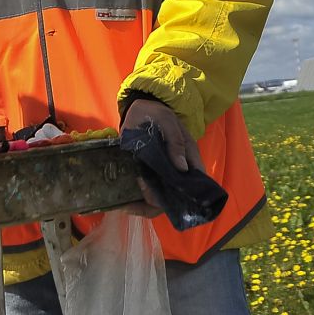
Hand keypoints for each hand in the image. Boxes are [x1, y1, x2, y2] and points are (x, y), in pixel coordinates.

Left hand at [120, 94, 197, 215]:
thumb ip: (175, 142)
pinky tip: (121, 201)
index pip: (192, 187)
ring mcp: (162, 176)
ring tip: (123, 203)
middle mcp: (177, 173)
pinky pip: (144, 195)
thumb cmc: (157, 114)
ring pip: (157, 201)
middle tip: (133, 195)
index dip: (178, 196)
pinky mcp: (148, 175)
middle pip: (173, 199)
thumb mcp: (167, 122)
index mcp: (190, 160)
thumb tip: (183, 169)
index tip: (154, 191)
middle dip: (153, 203)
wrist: (139, 109)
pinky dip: (134, 201)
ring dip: (142, 205)